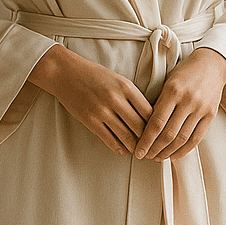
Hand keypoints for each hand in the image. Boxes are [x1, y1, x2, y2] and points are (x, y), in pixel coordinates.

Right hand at [29, 45, 152, 155]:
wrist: (65, 73)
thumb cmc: (94, 75)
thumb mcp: (119, 80)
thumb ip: (133, 96)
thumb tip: (149, 118)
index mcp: (126, 87)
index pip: (149, 112)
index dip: (157, 126)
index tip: (159, 133)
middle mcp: (115, 99)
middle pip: (140, 127)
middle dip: (148, 140)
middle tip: (153, 147)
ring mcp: (102, 111)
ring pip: (126, 136)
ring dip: (135, 147)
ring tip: (140, 151)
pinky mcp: (90, 121)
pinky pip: (110, 140)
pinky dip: (120, 148)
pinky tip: (124, 150)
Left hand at [134, 47, 225, 161]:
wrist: (212, 64)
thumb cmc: (185, 72)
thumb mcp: (167, 82)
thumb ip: (158, 103)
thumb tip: (143, 128)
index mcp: (172, 90)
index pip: (156, 122)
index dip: (145, 140)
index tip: (138, 151)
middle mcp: (187, 100)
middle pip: (168, 134)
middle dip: (154, 149)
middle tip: (145, 157)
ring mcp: (201, 108)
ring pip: (182, 138)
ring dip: (168, 152)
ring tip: (157, 158)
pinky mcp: (211, 115)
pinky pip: (196, 138)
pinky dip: (184, 150)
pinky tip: (174, 156)